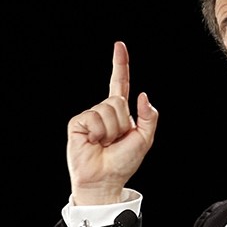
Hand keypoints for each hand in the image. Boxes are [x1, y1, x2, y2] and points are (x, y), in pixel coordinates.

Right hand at [67, 41, 158, 204]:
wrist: (105, 180)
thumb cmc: (123, 162)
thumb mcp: (144, 139)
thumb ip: (148, 116)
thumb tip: (143, 95)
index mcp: (119, 112)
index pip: (119, 83)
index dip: (120, 64)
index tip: (119, 46)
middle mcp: (103, 111)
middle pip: (118, 100)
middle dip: (121, 122)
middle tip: (115, 140)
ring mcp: (90, 116)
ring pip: (107, 110)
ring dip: (111, 130)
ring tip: (104, 144)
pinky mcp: (78, 123)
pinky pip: (94, 118)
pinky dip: (99, 133)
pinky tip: (94, 143)